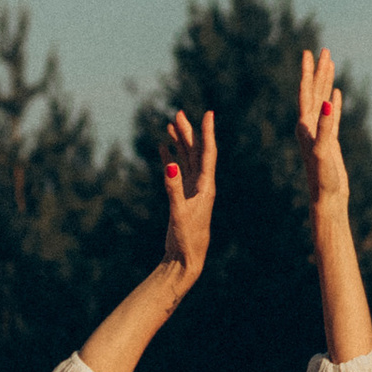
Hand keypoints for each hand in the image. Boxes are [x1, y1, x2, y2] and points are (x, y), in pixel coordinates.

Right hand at [162, 104, 215, 282]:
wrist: (186, 258)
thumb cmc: (187, 238)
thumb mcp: (179, 212)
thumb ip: (173, 188)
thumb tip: (170, 164)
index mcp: (206, 187)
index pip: (207, 153)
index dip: (207, 132)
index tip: (208, 113)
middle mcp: (202, 186)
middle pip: (196, 152)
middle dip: (188, 132)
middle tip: (178, 113)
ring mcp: (192, 191)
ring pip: (187, 160)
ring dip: (180, 143)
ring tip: (170, 125)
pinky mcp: (183, 197)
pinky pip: (178, 172)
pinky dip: (172, 159)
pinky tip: (164, 150)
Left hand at [297, 46, 348, 209]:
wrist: (326, 199)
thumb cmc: (323, 178)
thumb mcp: (323, 151)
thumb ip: (326, 127)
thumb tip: (329, 102)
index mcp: (305, 125)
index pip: (306, 93)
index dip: (308, 72)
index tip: (308, 53)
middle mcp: (309, 126)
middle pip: (314, 92)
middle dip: (319, 71)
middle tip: (323, 50)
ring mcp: (319, 132)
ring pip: (323, 101)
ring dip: (326, 83)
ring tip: (330, 64)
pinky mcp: (328, 141)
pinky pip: (332, 115)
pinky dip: (334, 102)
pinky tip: (337, 93)